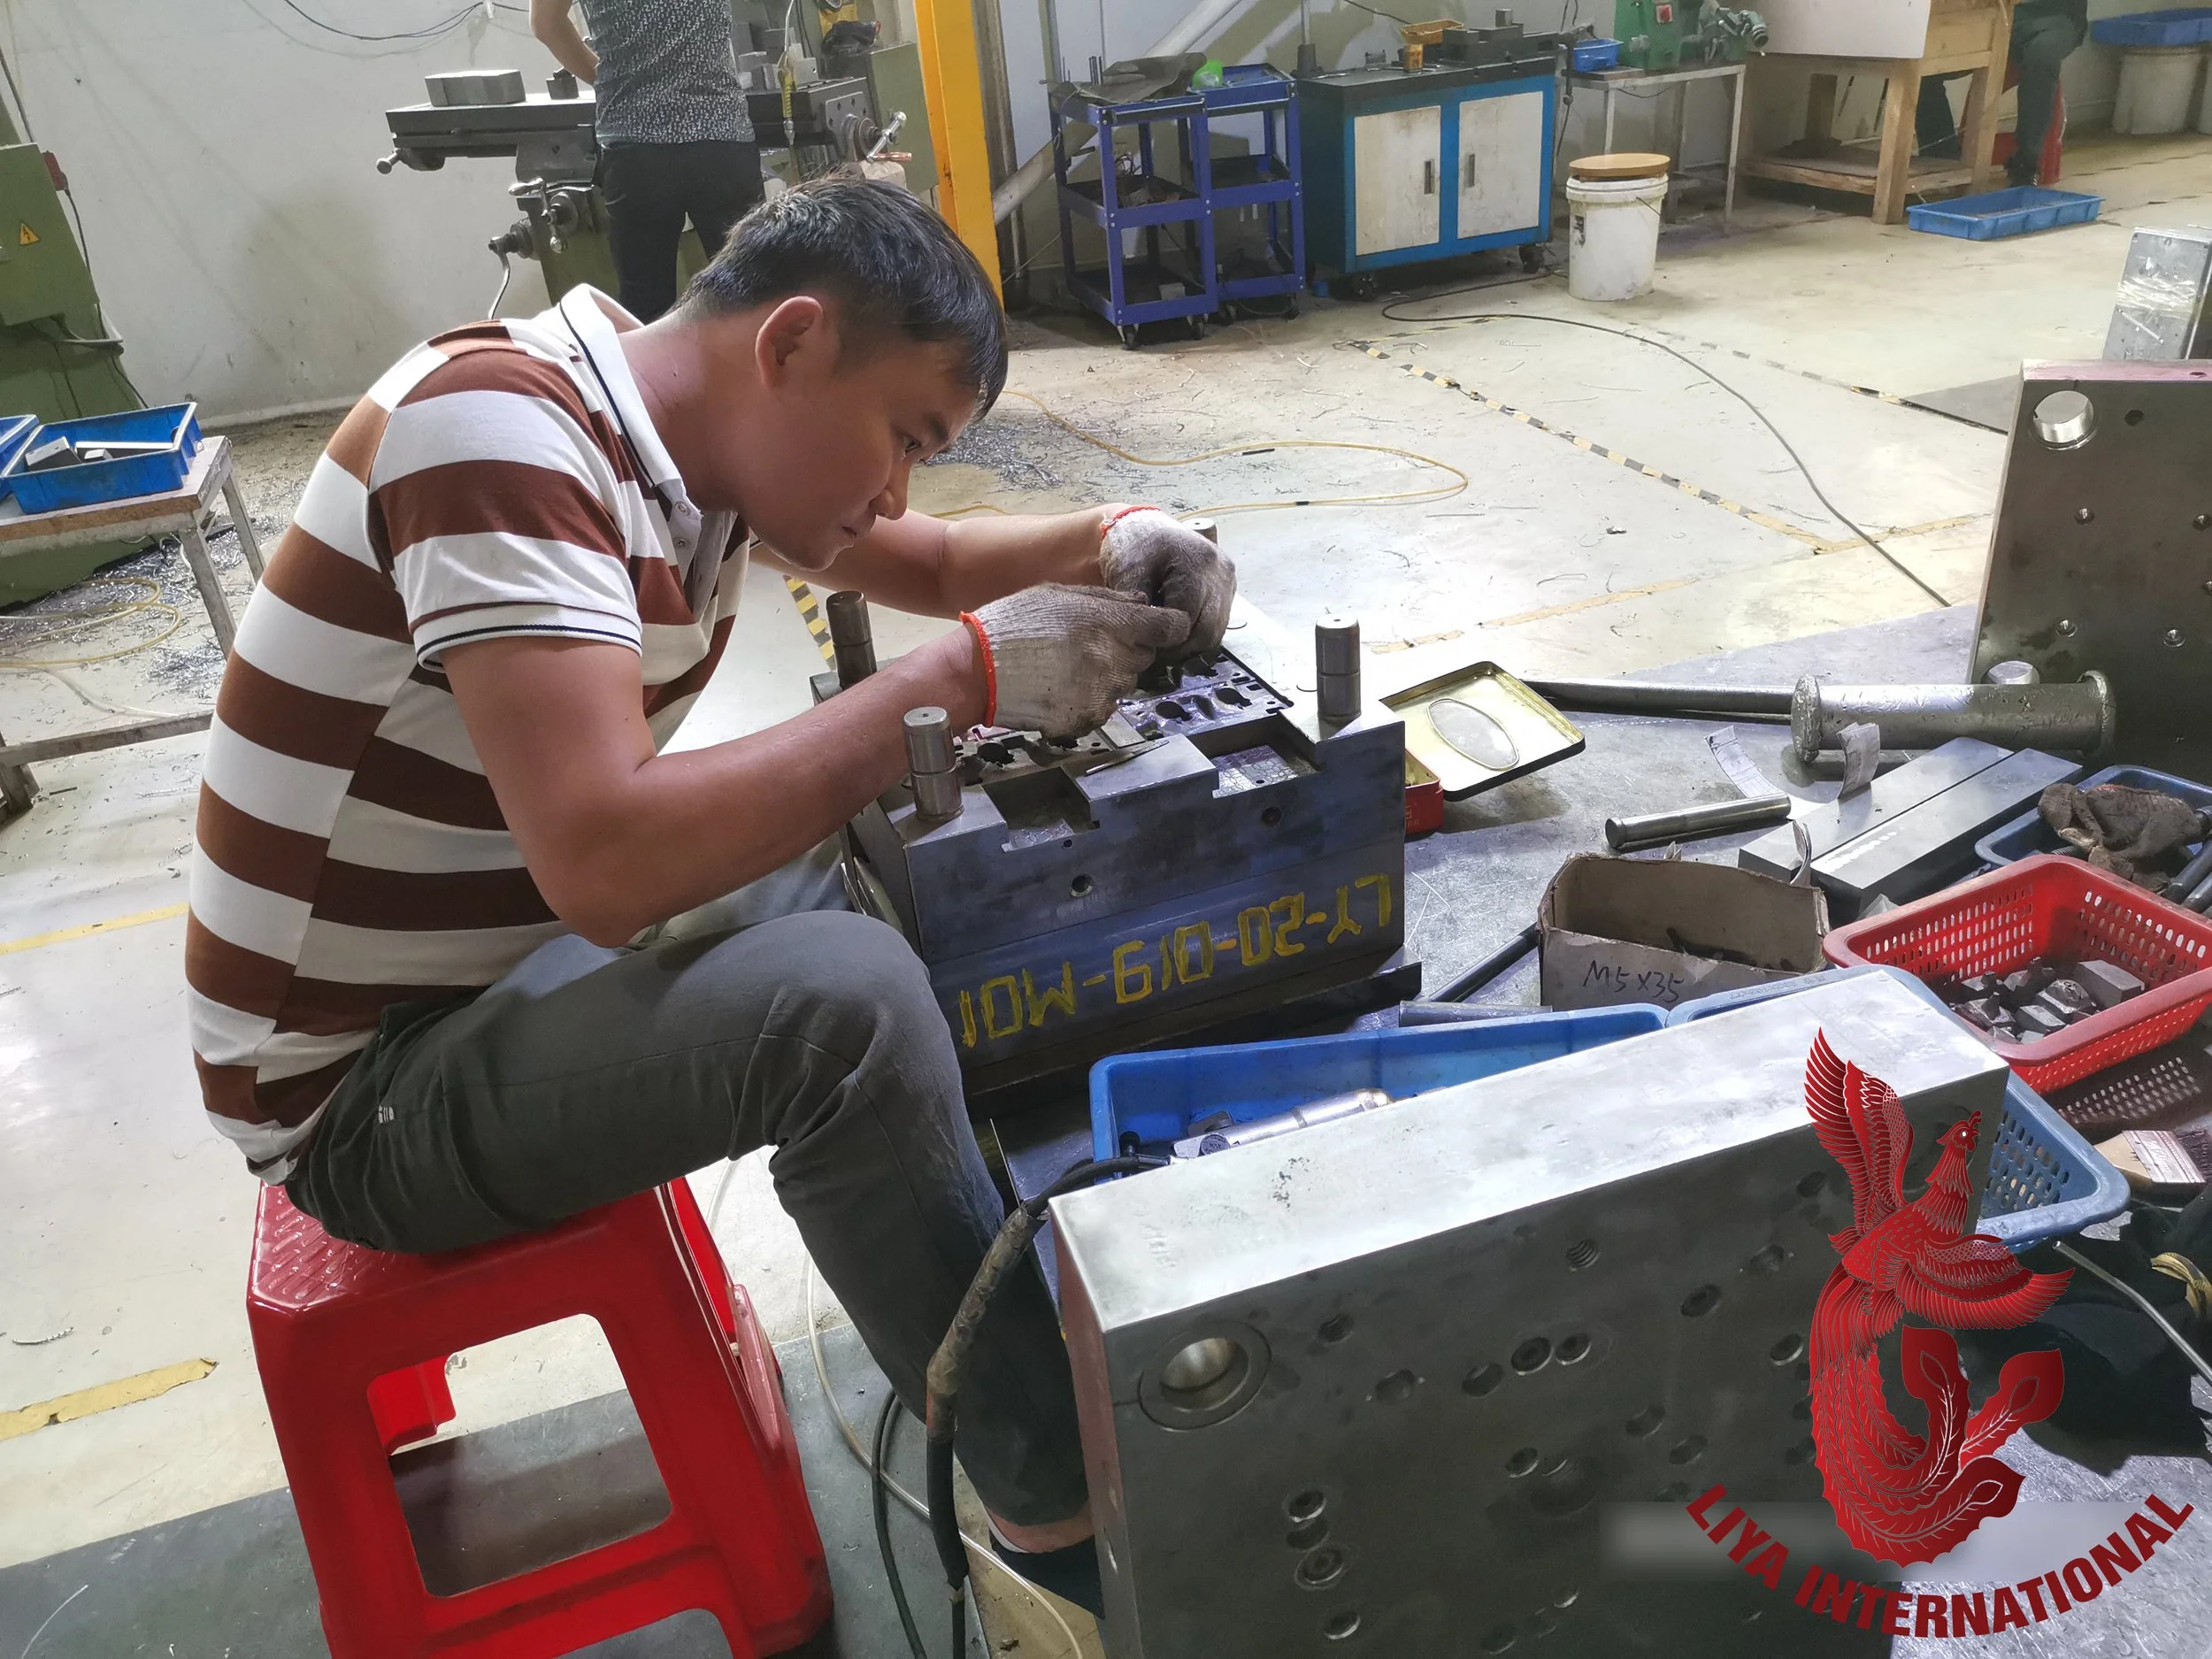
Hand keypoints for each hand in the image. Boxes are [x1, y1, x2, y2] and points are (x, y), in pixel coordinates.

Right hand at [966, 585, 1190, 738]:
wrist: (978, 671)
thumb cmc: (1014, 624)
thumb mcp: (1059, 595)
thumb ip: (1106, 599)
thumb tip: (1142, 600)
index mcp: (1113, 624)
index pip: (1169, 627)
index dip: (1167, 626)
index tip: (1159, 626)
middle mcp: (1116, 661)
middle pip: (1144, 657)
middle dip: (1127, 650)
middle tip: (1090, 643)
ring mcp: (1103, 694)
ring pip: (1124, 684)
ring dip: (1108, 676)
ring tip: (1069, 666)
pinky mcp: (1088, 719)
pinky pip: (1102, 707)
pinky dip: (1089, 699)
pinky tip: (1061, 687)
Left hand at [1097, 507, 1235, 655]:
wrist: (1143, 526)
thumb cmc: (1133, 546)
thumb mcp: (1127, 575)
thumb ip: (1140, 611)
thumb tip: (1149, 645)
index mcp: (1198, 564)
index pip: (1190, 619)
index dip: (1168, 640)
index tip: (1149, 648)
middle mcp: (1221, 571)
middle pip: (1209, 630)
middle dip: (1182, 647)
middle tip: (1157, 652)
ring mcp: (1227, 579)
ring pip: (1216, 630)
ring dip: (1191, 641)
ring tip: (1165, 641)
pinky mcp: (1226, 586)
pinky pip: (1217, 621)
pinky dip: (1197, 631)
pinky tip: (1176, 629)